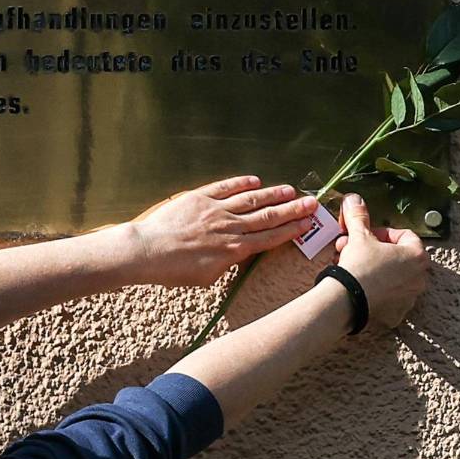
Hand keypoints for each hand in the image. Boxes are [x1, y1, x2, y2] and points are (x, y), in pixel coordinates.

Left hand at [127, 175, 318, 287]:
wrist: (148, 252)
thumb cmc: (174, 271)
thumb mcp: (207, 277)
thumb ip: (227, 264)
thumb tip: (238, 254)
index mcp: (234, 250)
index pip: (270, 237)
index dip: (291, 229)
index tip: (308, 223)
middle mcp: (230, 227)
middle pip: (268, 216)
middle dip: (292, 209)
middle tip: (311, 202)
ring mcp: (216, 210)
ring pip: (251, 200)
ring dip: (272, 194)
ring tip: (290, 189)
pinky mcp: (199, 198)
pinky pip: (225, 188)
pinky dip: (241, 183)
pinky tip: (255, 181)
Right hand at [333, 194, 429, 327]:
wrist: (347, 300)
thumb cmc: (360, 266)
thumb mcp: (359, 237)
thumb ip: (359, 217)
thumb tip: (354, 199)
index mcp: (417, 255)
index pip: (404, 235)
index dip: (382, 233)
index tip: (365, 236)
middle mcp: (419, 276)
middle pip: (398, 256)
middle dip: (375, 251)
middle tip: (355, 250)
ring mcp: (409, 296)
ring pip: (392, 276)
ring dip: (375, 268)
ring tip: (353, 267)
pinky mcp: (397, 311)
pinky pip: (388, 295)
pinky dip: (376, 289)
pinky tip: (359, 286)